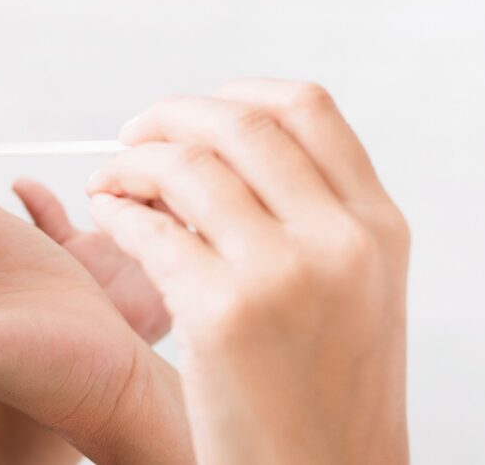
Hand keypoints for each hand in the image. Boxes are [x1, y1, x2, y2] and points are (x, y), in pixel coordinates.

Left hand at [85, 79, 409, 464]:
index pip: (306, 107)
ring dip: (130, 162)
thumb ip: (315, 213)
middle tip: (131, 136)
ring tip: (110, 181)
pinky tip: (107, 213)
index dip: (234, 94)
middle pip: (238, 123)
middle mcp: (340, 238)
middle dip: (168, 117)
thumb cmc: (326, 390)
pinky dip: (116, 208)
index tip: (192, 115)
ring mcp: (282, 274)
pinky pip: (150, 228)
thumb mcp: (357, 289)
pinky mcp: (223, 315)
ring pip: (185, 166)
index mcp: (377, 225)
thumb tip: (226, 145)